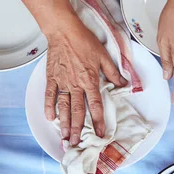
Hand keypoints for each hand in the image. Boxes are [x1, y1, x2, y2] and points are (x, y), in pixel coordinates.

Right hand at [44, 21, 127, 145]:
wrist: (64, 30)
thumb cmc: (84, 41)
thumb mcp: (104, 56)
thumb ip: (114, 72)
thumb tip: (124, 84)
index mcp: (90, 80)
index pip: (95, 105)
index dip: (99, 121)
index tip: (101, 134)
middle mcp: (75, 85)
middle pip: (77, 111)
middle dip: (78, 129)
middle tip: (77, 143)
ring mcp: (62, 82)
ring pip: (63, 107)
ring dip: (64, 123)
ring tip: (65, 137)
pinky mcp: (52, 77)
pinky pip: (50, 95)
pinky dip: (49, 107)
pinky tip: (50, 118)